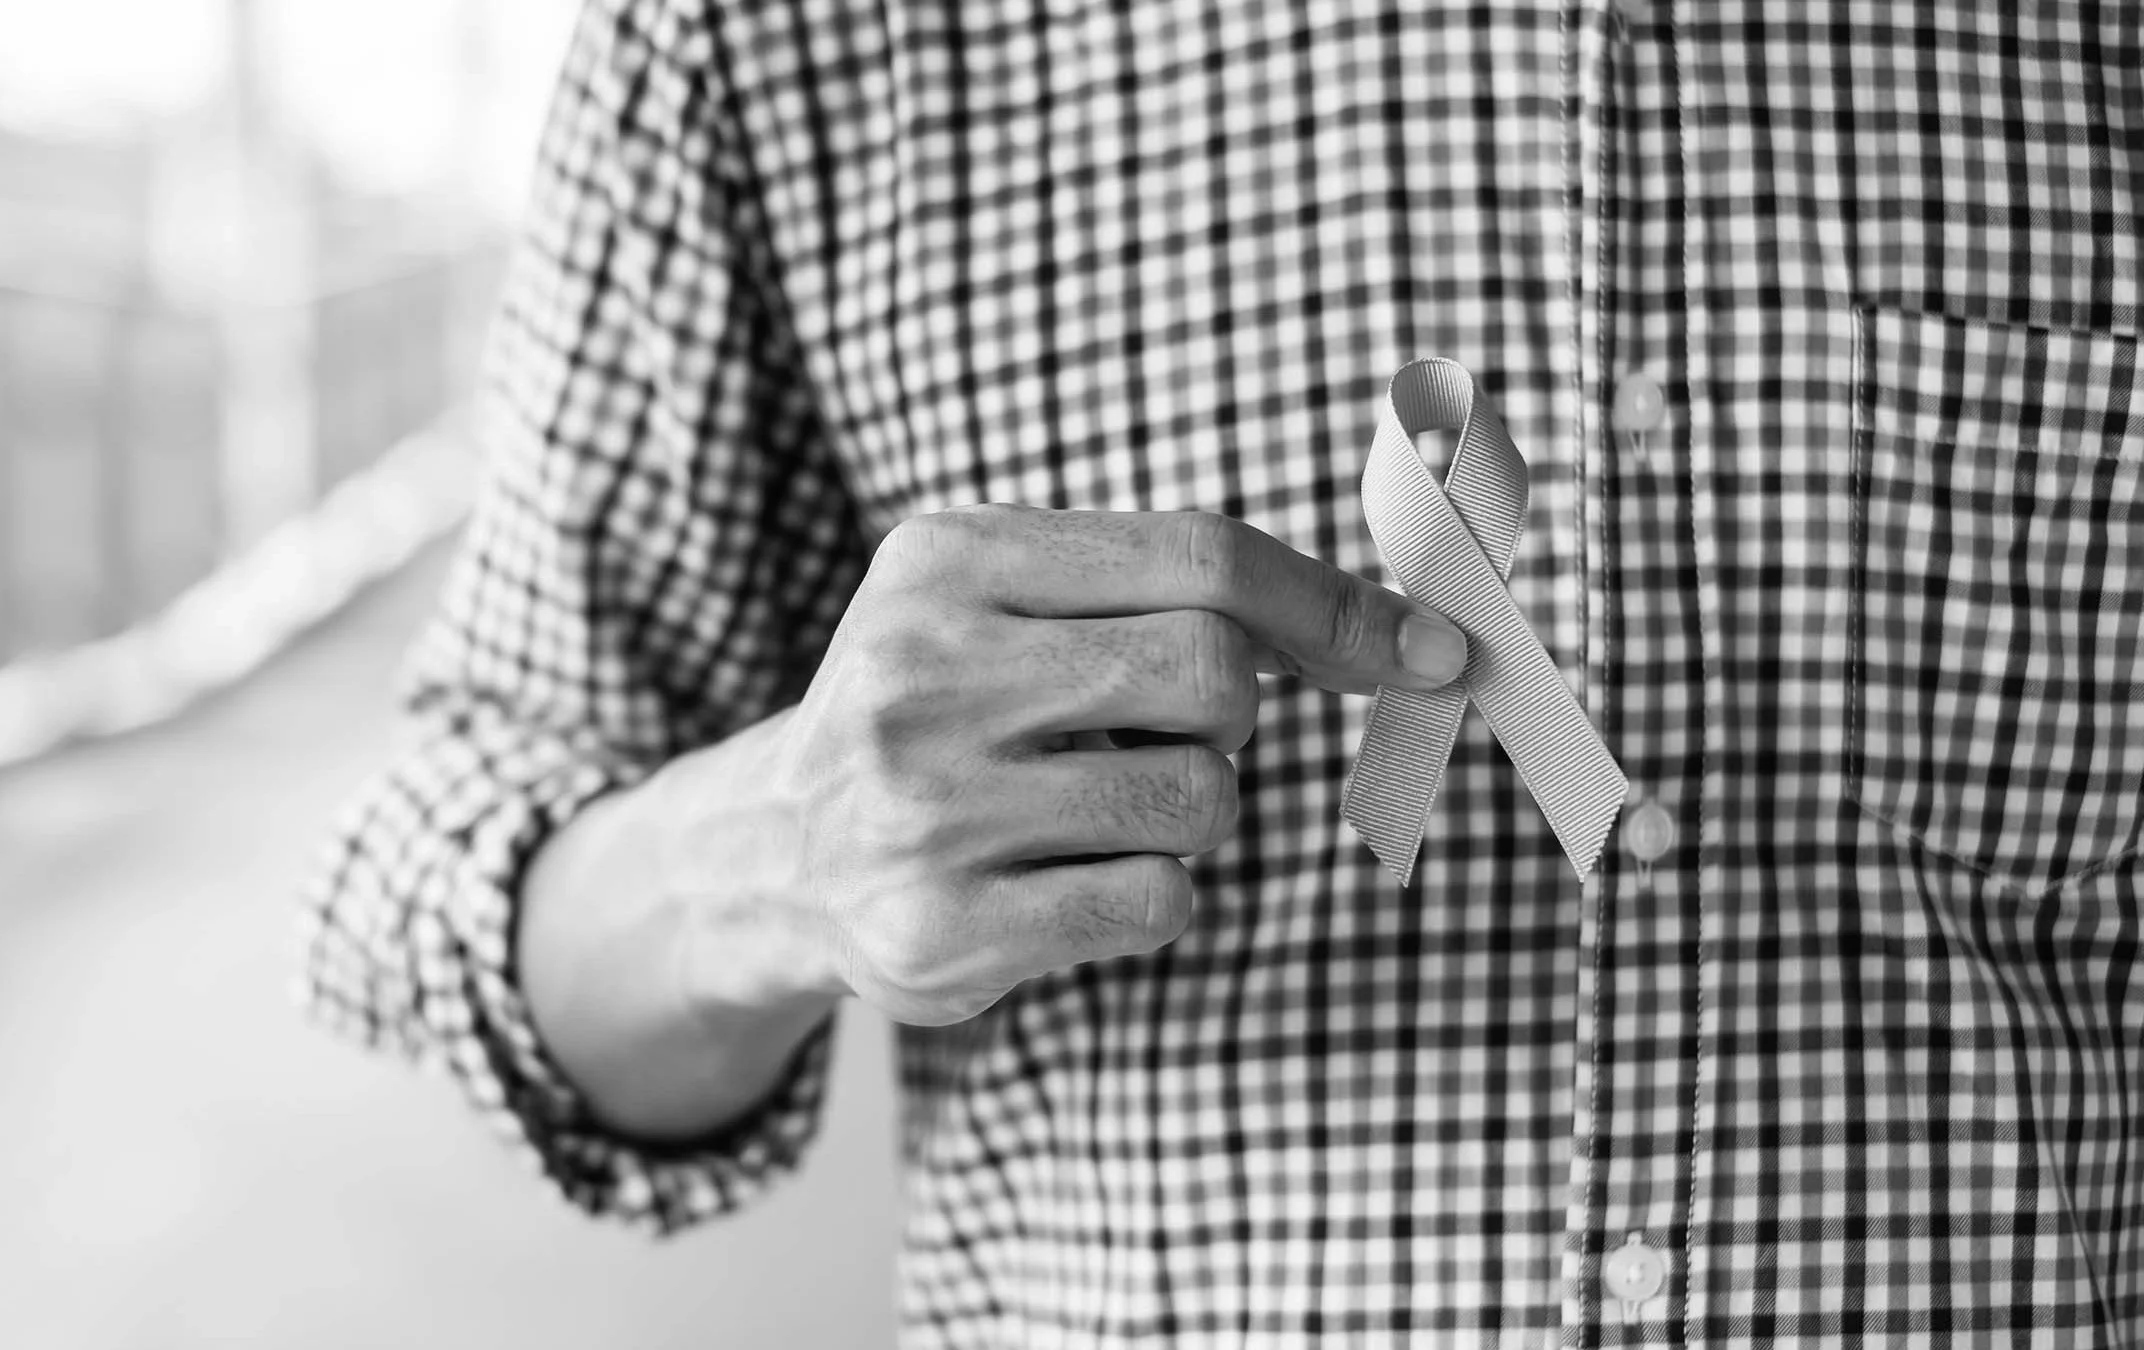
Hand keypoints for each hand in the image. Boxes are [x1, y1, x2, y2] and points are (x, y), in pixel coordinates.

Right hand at [749, 504, 1466, 1026]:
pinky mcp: (945, 926)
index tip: (1424, 649)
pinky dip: (1154, 893)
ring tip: (1094, 807)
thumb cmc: (940, 708)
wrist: (778, 849)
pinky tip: (1068, 879)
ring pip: (1198, 799)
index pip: (1199, 558)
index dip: (1334, 606)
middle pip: (1212, 673)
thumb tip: (1397, 630)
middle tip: (1175, 730)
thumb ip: (1167, 586)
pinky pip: (1160, 901)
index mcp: (945, 559)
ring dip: (1191, 810)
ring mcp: (925, 807)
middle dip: (1235, 713)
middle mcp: (921, 673)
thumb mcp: (1005, 597)